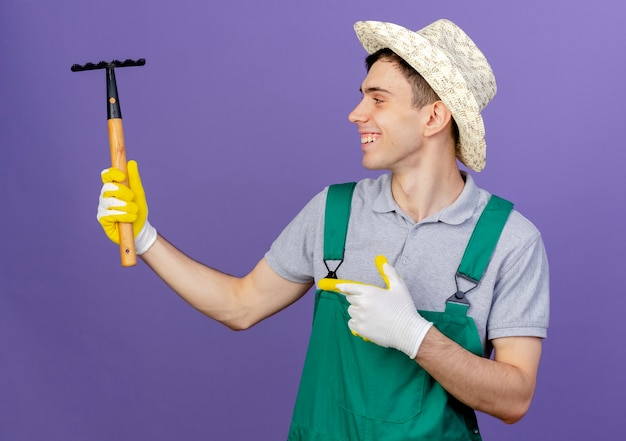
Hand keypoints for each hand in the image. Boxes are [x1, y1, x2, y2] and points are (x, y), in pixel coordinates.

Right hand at [97, 160, 156, 254]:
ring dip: (126, 206)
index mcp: (113, 187)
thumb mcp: (139, 193)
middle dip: (122, 192)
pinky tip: (130, 219)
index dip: (112, 173)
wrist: (141, 228)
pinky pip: (110, 214)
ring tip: (134, 210)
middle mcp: (105, 195)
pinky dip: (123, 215)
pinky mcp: (102, 219)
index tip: (122, 176)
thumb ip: (134, 179)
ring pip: (110, 202)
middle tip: (132, 197)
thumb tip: (131, 162)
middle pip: (107, 187)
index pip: (106, 175)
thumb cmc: (138, 209)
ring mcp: (102, 207)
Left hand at [318, 255, 432, 357]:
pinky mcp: (360, 329)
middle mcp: (362, 303)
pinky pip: (351, 323)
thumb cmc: (404, 308)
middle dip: (357, 299)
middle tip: (369, 303)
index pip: (350, 287)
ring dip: (357, 311)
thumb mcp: (399, 287)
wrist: (407, 331)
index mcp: (370, 292)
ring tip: (371, 314)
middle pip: (350, 298)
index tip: (338, 286)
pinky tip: (367, 323)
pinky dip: (356, 323)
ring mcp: (360, 317)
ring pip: (351, 311)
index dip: (343, 286)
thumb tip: (384, 264)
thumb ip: (390, 274)